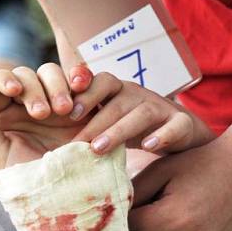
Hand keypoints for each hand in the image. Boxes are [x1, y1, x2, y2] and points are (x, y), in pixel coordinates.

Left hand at [0, 64, 93, 169]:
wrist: (67, 195)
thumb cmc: (28, 179)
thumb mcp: (0, 155)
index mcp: (3, 111)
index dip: (4, 78)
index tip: (13, 90)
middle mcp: (27, 102)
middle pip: (26, 75)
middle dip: (34, 90)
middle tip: (44, 114)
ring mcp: (54, 100)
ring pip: (51, 73)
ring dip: (57, 86)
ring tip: (66, 112)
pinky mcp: (80, 102)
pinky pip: (81, 80)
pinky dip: (82, 79)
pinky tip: (80, 89)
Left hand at [68, 73, 214, 155]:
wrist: (180, 135)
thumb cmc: (133, 129)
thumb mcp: (108, 123)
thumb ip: (85, 125)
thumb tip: (49, 145)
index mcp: (118, 91)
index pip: (101, 81)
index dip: (85, 91)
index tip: (67, 111)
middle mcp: (138, 94)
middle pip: (117, 99)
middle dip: (96, 119)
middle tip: (77, 141)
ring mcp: (162, 107)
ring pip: (142, 112)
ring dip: (119, 129)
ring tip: (99, 149)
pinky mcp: (182, 123)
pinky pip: (176, 125)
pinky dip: (163, 135)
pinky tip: (149, 147)